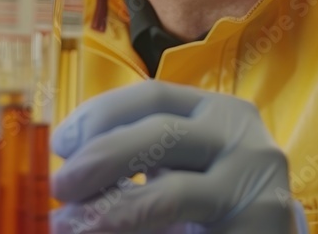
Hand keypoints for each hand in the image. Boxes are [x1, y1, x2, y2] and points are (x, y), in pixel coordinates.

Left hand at [51, 80, 300, 233]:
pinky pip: (179, 229)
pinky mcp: (257, 228)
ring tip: (69, 224)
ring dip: (109, 209)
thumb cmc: (208, 207)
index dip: (100, 115)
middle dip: (100, 158)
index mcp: (218, 112)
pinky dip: (135, 231)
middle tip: (60, 186)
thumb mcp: (175, 171)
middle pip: (160, 134)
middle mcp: (243, 140)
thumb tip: (67, 165)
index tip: (60, 144)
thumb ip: (134, 160)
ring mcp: (255, 188)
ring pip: (171, 193)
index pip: (153, 96)